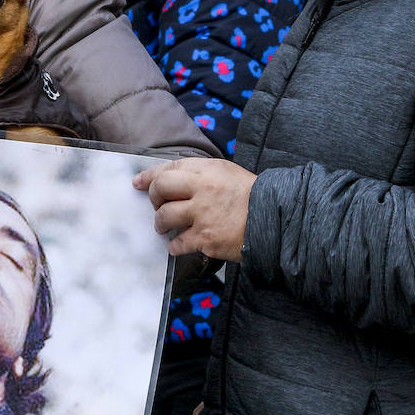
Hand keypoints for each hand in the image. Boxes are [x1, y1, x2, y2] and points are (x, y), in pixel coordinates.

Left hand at [134, 158, 255, 260]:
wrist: (276, 220)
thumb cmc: (253, 196)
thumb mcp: (228, 174)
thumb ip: (203, 175)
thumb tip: (177, 181)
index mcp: (207, 171)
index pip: (169, 169)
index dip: (150, 176)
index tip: (138, 182)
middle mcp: (201, 190)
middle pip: (160, 189)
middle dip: (153, 198)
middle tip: (157, 206)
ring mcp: (202, 215)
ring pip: (164, 217)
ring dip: (160, 223)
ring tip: (164, 227)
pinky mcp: (205, 239)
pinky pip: (177, 243)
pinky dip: (173, 246)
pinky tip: (176, 246)